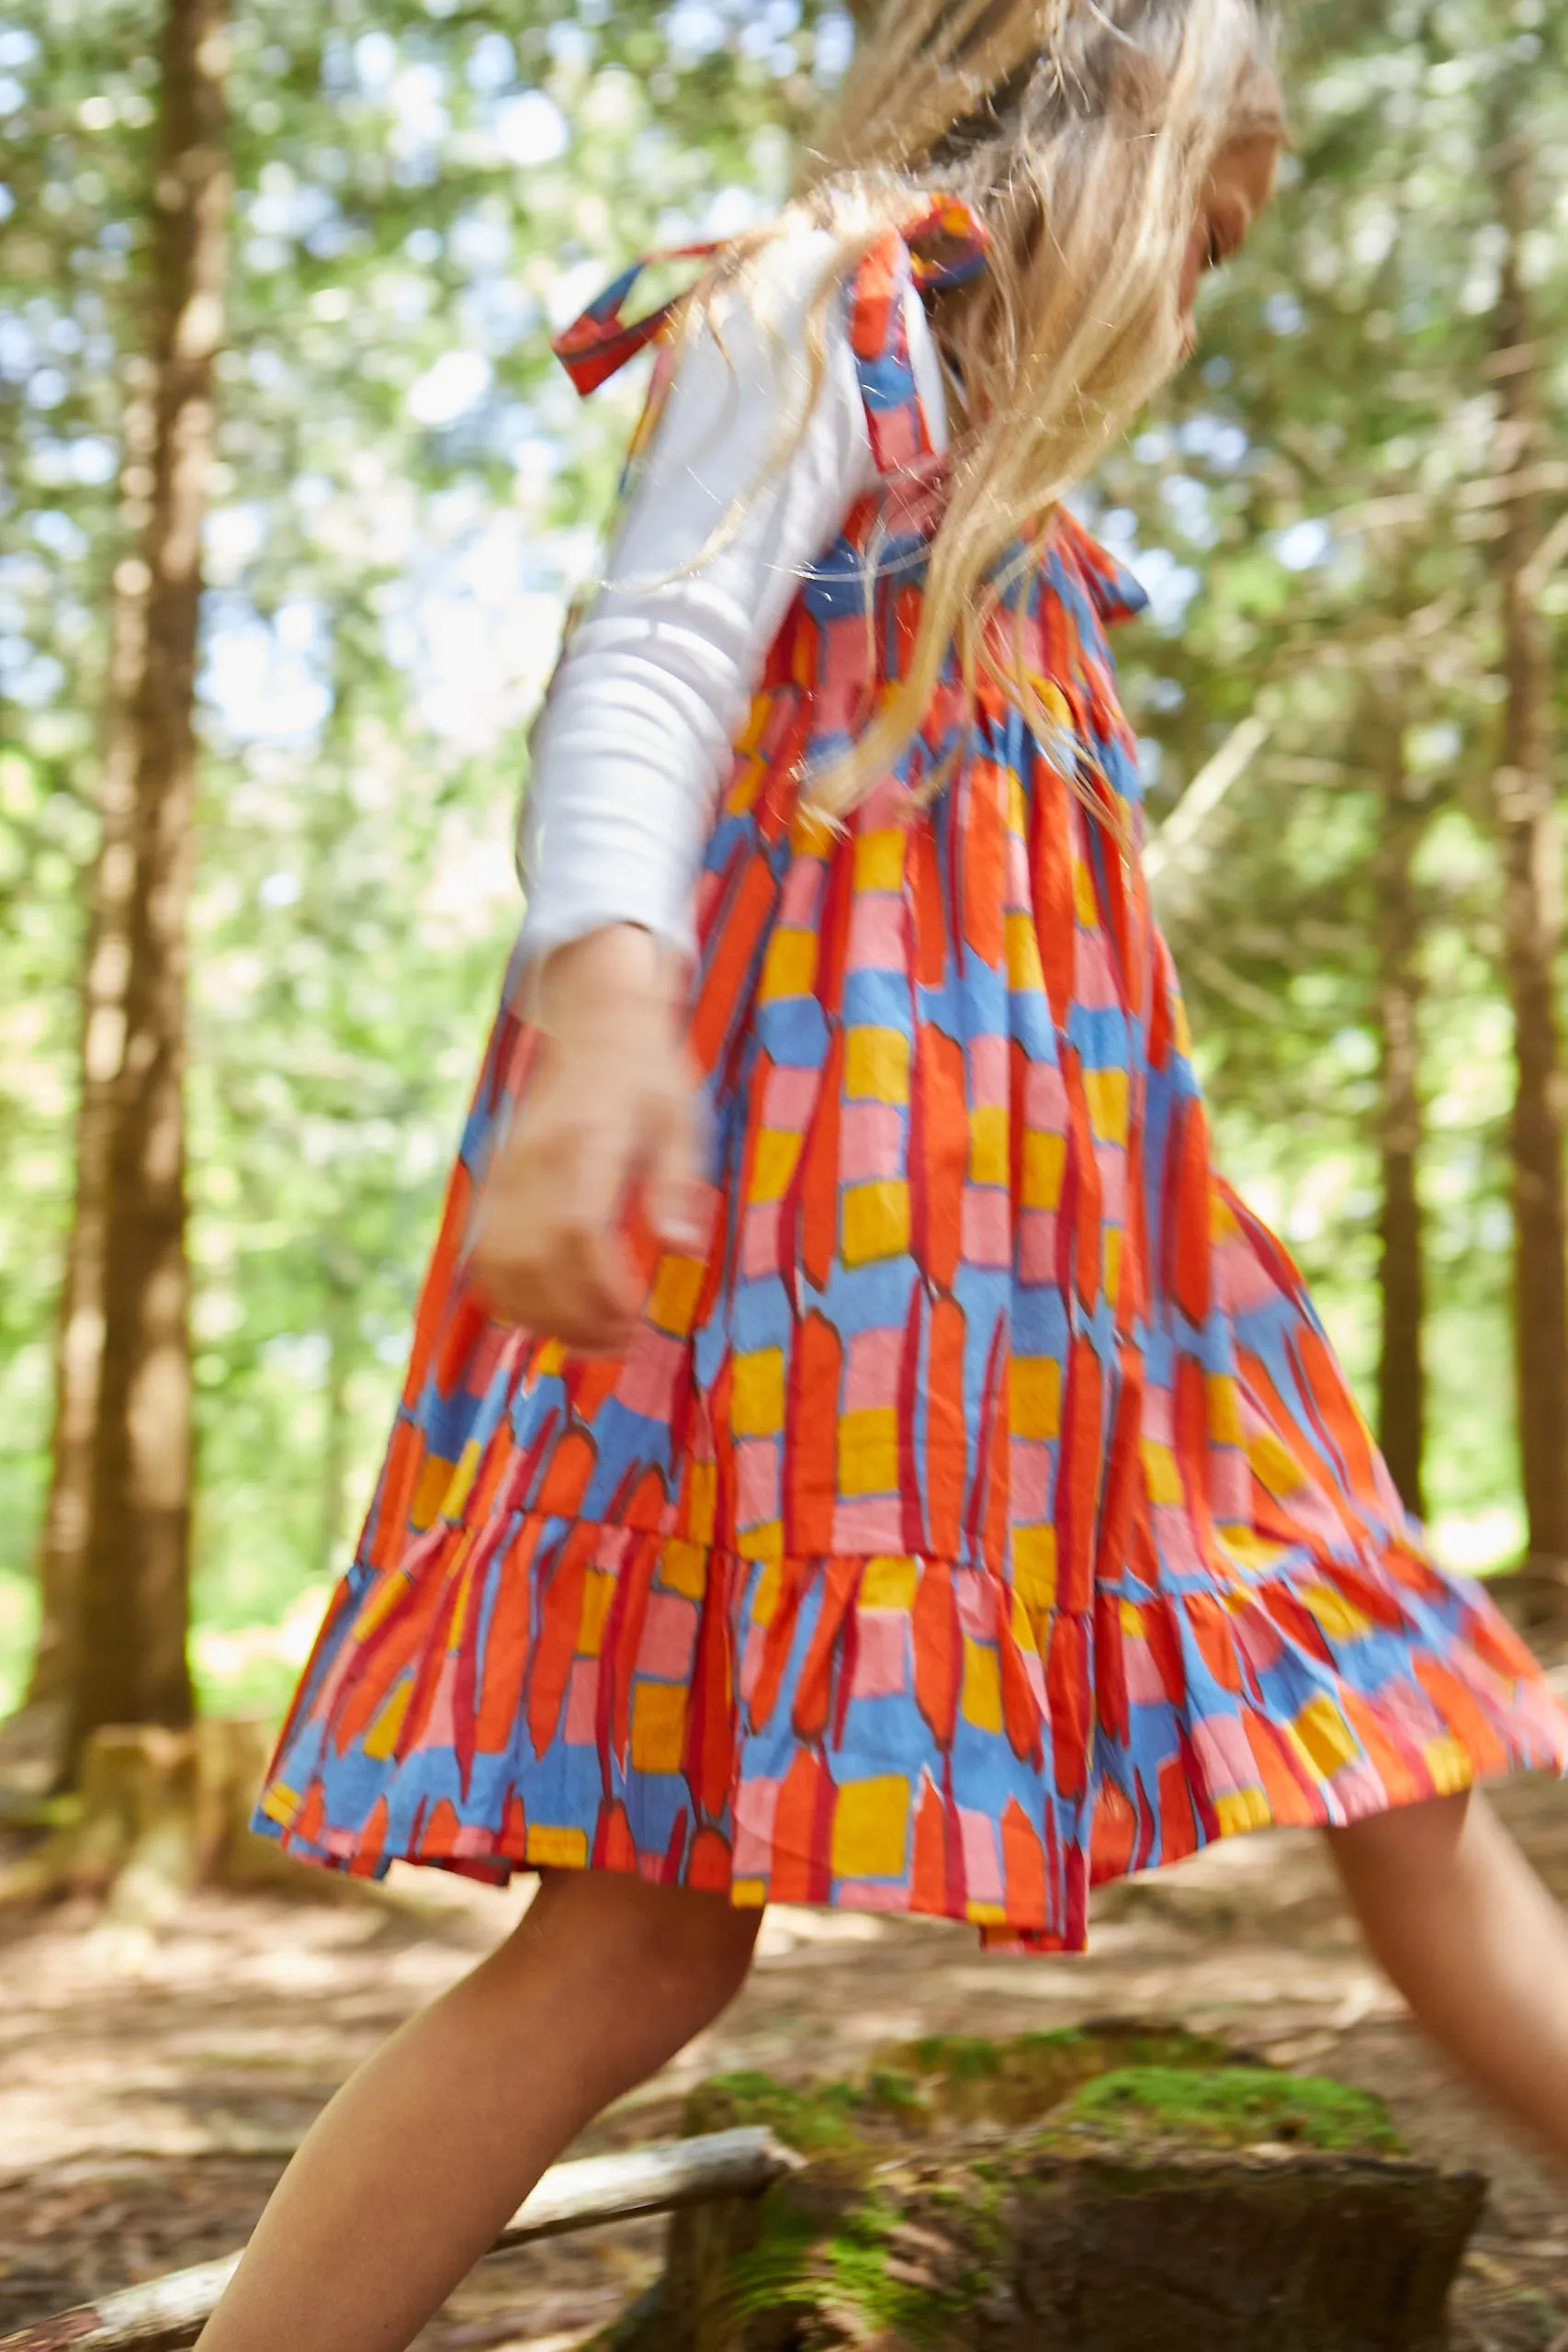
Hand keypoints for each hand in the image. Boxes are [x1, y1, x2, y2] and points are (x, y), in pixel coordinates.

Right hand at [466, 926, 706, 1352]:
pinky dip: (509, 1298)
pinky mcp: (495, 1185)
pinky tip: (551, 1315)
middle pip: (533, 1260)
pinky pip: (484, 1256)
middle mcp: (536, 1160)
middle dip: (575, 1317)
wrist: (596, 1024)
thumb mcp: (682, 1120)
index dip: (600, 1287)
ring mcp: (506, 1174)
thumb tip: (682, 1251)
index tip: (636, 1318)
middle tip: (621, 1343)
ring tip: (589, 1339)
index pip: (577, 1229)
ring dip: (539, 1317)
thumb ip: (676, 1186)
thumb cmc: (650, 1076)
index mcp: (588, 1139)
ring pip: (498, 1266)